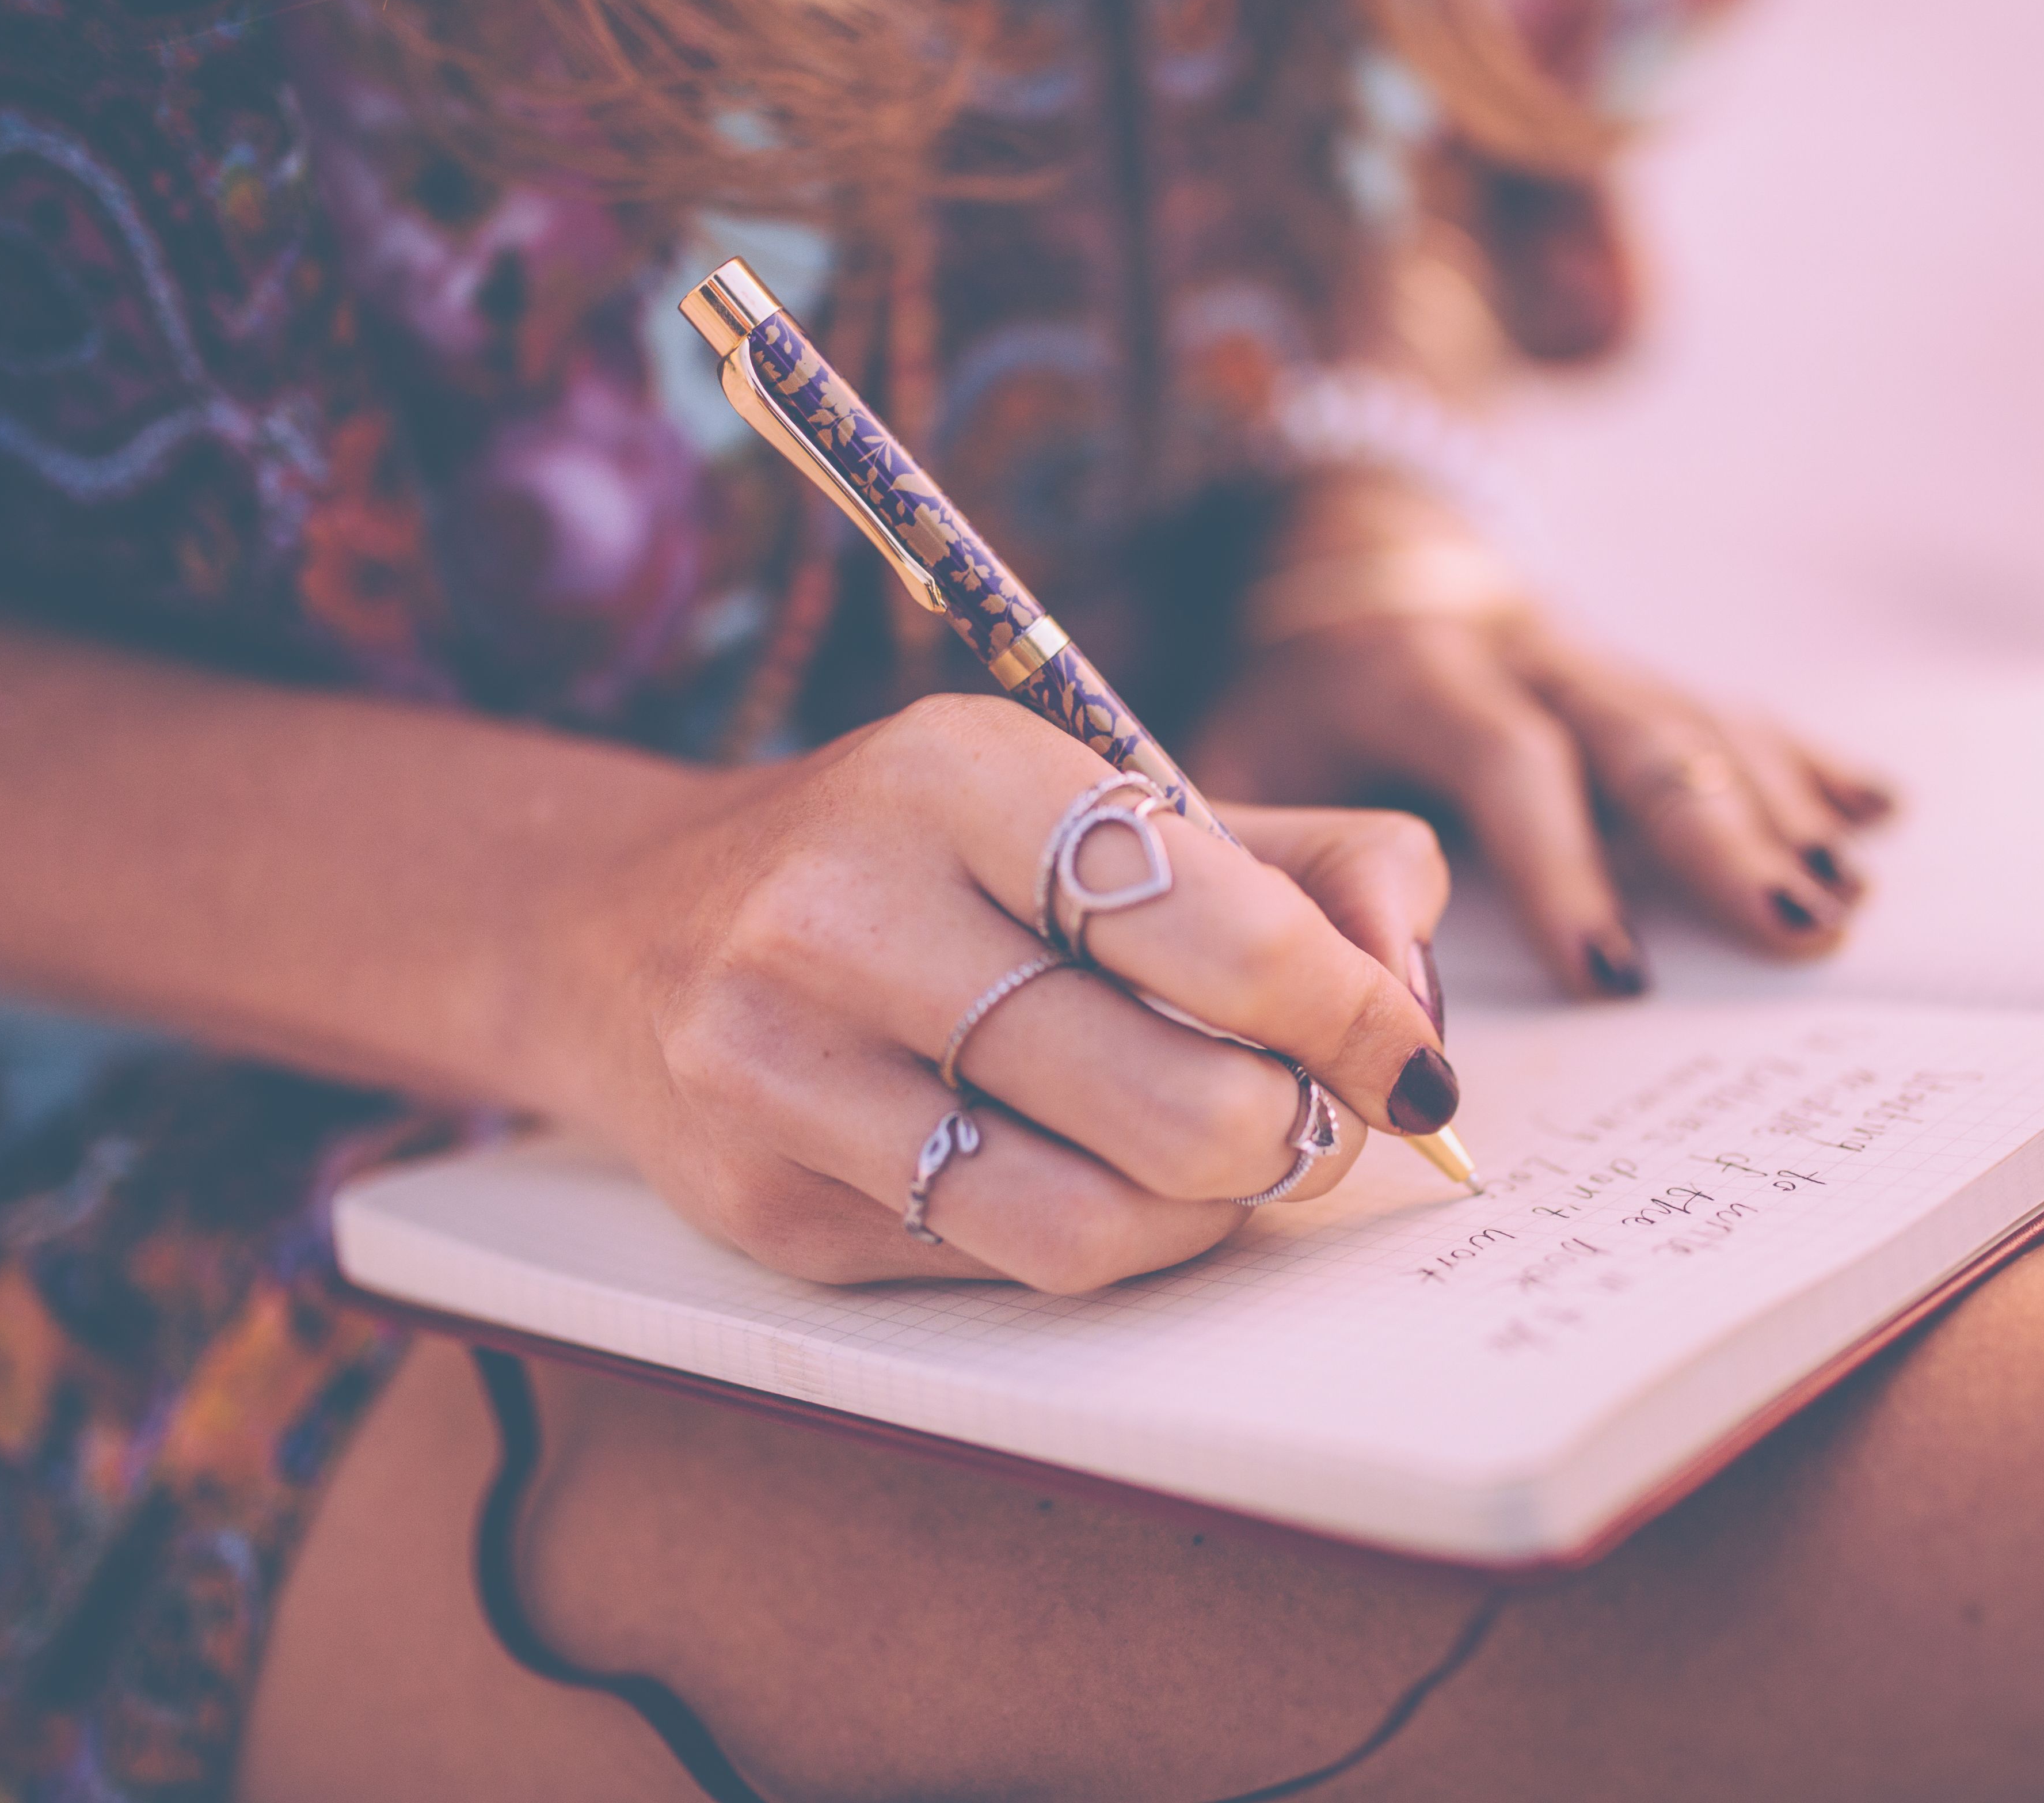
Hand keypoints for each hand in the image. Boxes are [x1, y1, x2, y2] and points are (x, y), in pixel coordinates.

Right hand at [557, 695, 1453, 1293]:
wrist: (625, 930)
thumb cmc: (919, 862)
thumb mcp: (1088, 804)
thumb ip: (1299, 868)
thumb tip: (1418, 1002)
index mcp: (954, 775)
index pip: (1223, 934)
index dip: (1357, 1020)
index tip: (1411, 1064)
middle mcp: (847, 913)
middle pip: (1182, 1104)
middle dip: (1297, 1135)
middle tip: (1316, 1119)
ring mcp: (786, 1071)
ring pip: (1100, 1223)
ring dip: (1208, 1213)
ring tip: (1216, 1160)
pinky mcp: (767, 1207)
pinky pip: (1005, 1267)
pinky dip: (1099, 1238)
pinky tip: (1086, 1171)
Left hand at [1192, 483, 1892, 999]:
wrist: (1327, 577)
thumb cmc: (1277, 709)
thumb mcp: (1232, 769)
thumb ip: (1285, 870)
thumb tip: (1373, 1003)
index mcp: (1414, 672)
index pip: (1506, 758)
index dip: (1562, 865)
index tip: (1614, 977)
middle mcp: (1520, 651)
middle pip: (1634, 732)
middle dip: (1719, 835)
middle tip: (1794, 926)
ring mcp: (1588, 653)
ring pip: (1696, 722)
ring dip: (1777, 810)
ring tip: (1841, 898)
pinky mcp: (1629, 669)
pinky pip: (1727, 709)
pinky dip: (1802, 760)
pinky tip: (1875, 808)